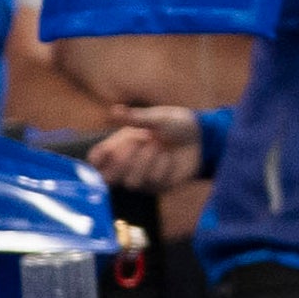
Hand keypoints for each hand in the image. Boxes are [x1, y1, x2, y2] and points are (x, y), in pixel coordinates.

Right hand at [83, 103, 205, 191]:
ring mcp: (142, 176)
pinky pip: (153, 182)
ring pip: (131, 181)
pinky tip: (170, 159)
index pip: (98, 158)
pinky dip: (162, 168)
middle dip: (121, 161)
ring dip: (144, 163)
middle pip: (109, 176)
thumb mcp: (156, 118)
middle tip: (136, 142)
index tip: (100, 156)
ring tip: (158, 147)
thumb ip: (135, 118)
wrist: (202, 138)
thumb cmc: (177, 124)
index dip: (95, 160)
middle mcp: (128, 163)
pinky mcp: (158, 186)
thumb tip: (114, 111)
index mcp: (122, 144)